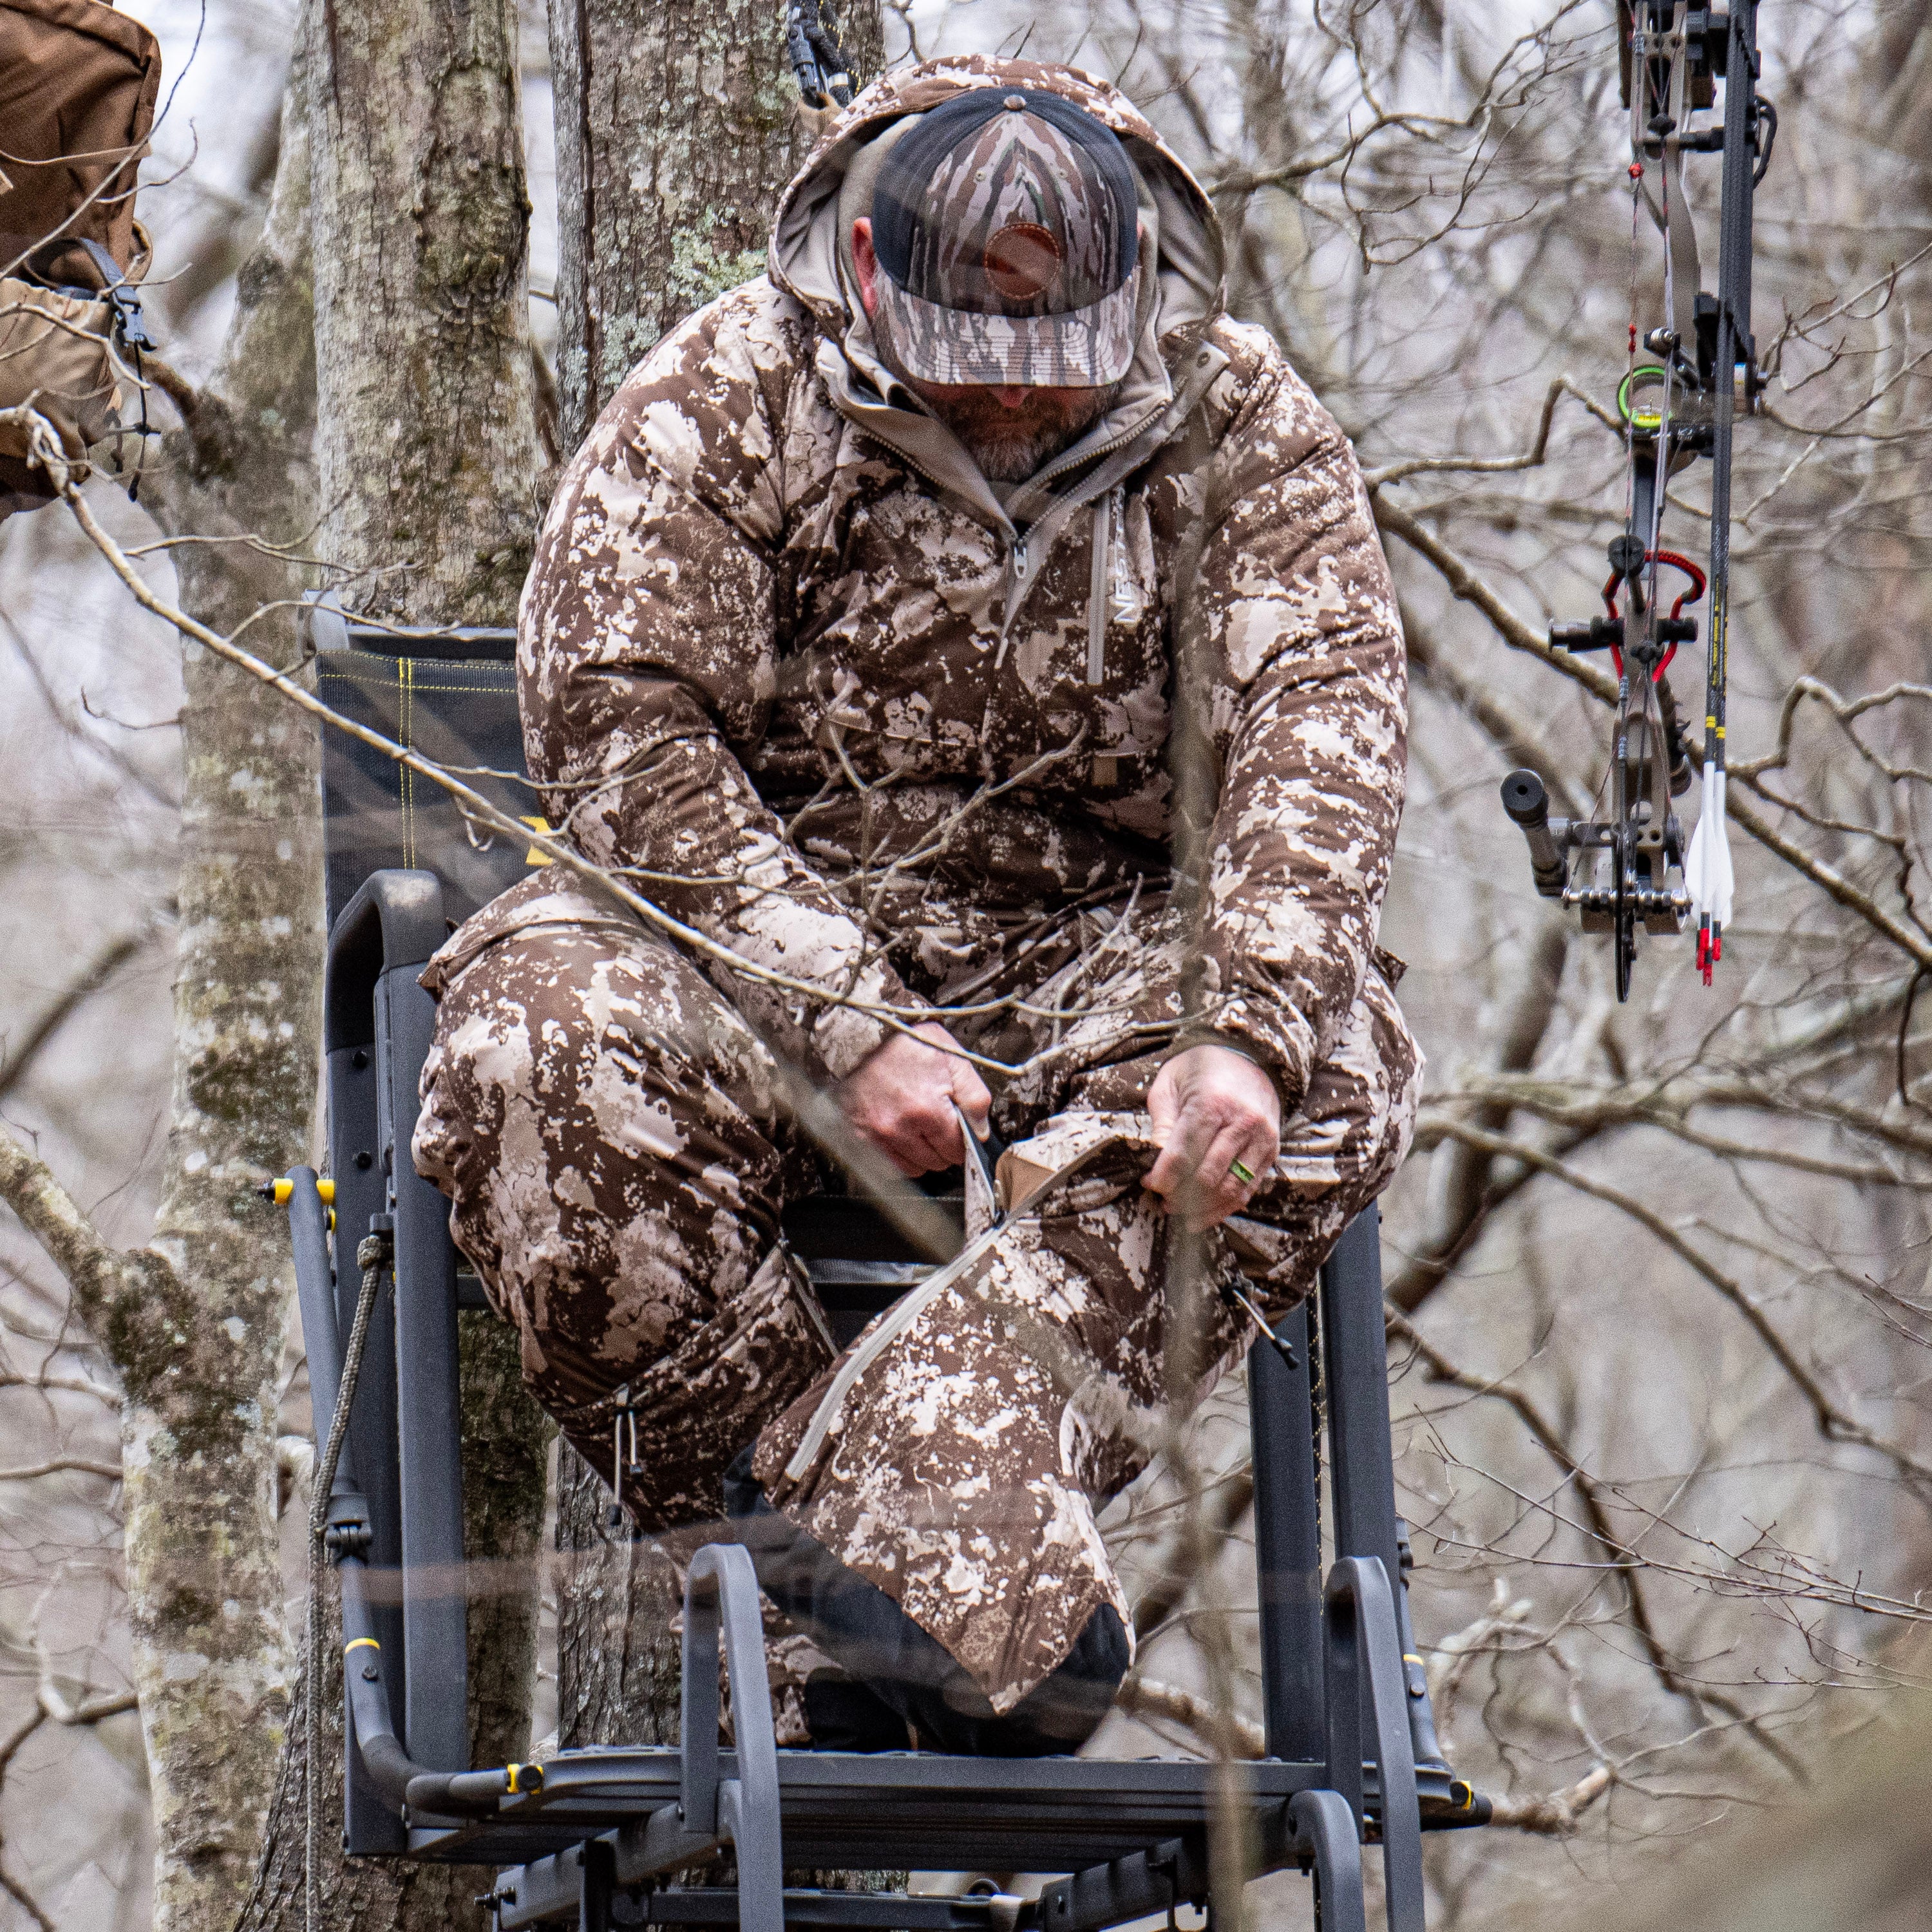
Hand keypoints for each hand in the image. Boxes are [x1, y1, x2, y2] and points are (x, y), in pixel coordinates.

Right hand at [837, 1022, 992, 1175]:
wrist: (865, 1035)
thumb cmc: (909, 1044)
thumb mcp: (953, 1059)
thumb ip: (975, 1097)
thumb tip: (981, 1132)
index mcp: (926, 1109)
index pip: (956, 1149)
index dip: (961, 1139)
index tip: (957, 1128)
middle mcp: (898, 1128)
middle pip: (936, 1162)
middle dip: (943, 1146)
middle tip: (938, 1121)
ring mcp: (876, 1135)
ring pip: (914, 1167)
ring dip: (923, 1153)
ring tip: (919, 1126)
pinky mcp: (860, 1137)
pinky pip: (891, 1164)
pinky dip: (901, 1154)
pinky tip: (902, 1131)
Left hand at [1143, 1044, 1281, 1231]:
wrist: (1247, 1056)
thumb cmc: (1200, 1070)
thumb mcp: (1169, 1085)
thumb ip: (1162, 1123)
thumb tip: (1154, 1162)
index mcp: (1212, 1102)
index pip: (1184, 1154)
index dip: (1163, 1176)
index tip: (1148, 1184)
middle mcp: (1242, 1121)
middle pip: (1207, 1175)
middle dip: (1180, 1195)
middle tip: (1162, 1201)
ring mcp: (1261, 1138)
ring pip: (1230, 1188)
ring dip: (1202, 1208)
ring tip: (1180, 1212)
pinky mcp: (1271, 1151)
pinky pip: (1248, 1189)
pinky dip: (1225, 1207)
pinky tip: (1204, 1214)